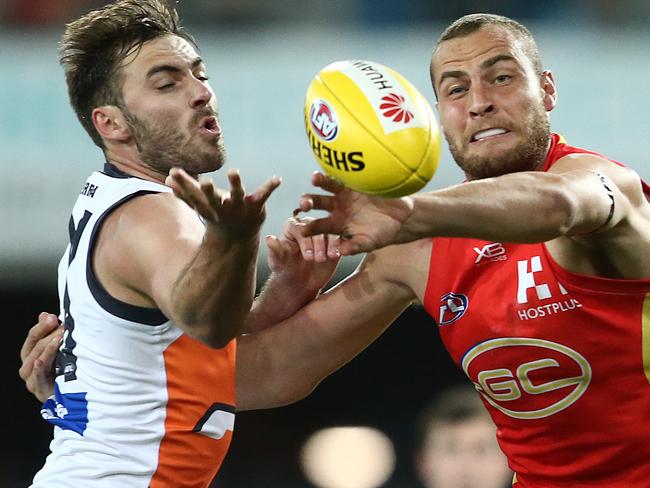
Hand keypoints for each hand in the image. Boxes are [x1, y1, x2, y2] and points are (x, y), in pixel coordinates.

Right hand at [19, 312, 62, 402]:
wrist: (68, 398)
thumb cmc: (61, 371)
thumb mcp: (57, 350)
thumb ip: (50, 333)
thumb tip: (44, 315)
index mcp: (30, 355)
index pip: (32, 337)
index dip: (41, 326)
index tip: (52, 317)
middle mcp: (28, 366)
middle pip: (34, 347)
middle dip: (48, 335)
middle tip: (62, 326)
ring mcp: (32, 379)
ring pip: (35, 360)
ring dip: (47, 348)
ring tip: (58, 338)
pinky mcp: (39, 391)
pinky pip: (38, 378)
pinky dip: (38, 368)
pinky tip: (40, 361)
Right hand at [166, 167, 280, 240]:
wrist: (237, 238)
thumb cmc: (216, 216)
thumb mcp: (200, 205)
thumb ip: (185, 192)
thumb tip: (168, 177)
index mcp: (208, 206)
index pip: (193, 195)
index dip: (183, 184)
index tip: (173, 172)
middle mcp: (223, 207)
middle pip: (214, 199)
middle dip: (208, 191)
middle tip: (205, 181)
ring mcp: (240, 207)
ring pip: (237, 194)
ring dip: (235, 184)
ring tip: (233, 171)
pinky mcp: (256, 206)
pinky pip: (263, 195)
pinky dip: (270, 186)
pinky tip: (278, 179)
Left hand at [266, 216, 340, 292]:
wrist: (300, 281)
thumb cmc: (286, 269)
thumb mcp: (278, 261)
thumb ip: (275, 250)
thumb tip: (269, 239)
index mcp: (293, 226)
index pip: (300, 228)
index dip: (304, 241)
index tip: (306, 255)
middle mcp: (309, 226)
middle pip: (316, 228)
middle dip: (318, 244)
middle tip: (318, 259)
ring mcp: (323, 233)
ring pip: (330, 232)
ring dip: (330, 244)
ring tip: (329, 257)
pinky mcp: (335, 241)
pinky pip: (340, 240)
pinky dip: (340, 246)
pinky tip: (338, 255)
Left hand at [298, 172, 413, 254]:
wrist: (401, 218)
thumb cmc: (383, 233)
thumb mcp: (369, 243)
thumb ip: (354, 247)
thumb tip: (339, 253)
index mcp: (336, 224)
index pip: (319, 226)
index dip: (311, 228)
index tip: (303, 230)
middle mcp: (337, 208)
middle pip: (318, 204)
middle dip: (309, 202)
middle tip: (304, 204)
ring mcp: (344, 194)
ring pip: (327, 187)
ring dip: (320, 182)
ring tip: (315, 179)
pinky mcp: (354, 182)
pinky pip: (344, 175)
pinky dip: (338, 172)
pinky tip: (335, 166)